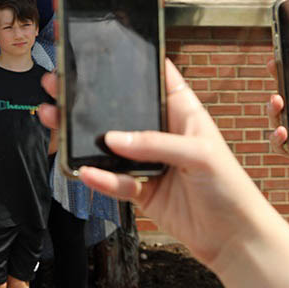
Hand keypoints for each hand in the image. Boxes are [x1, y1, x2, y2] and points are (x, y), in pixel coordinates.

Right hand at [37, 60, 272, 270]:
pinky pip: (113, 180)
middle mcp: (162, 133)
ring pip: (108, 145)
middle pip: (120, 110)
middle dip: (89, 98)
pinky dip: (99, 178)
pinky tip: (85, 172)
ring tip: (54, 120)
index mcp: (183, 113)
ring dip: (82, 136)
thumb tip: (114, 138)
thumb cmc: (230, 188)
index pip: (155, 78)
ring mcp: (149, 161)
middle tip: (59, 84)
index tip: (101, 48)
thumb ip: (155, 143)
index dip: (133, 62)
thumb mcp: (199, 155)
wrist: (233, 238)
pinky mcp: (141, 189)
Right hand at [265, 59, 288, 216]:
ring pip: (279, 123)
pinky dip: (277, 140)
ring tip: (275, 103)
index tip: (275, 63)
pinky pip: (283, 148)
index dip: (286, 75)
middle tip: (274, 89)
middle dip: (276, 93)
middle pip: (286, 104)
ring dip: (273, 114)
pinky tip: (280, 132)